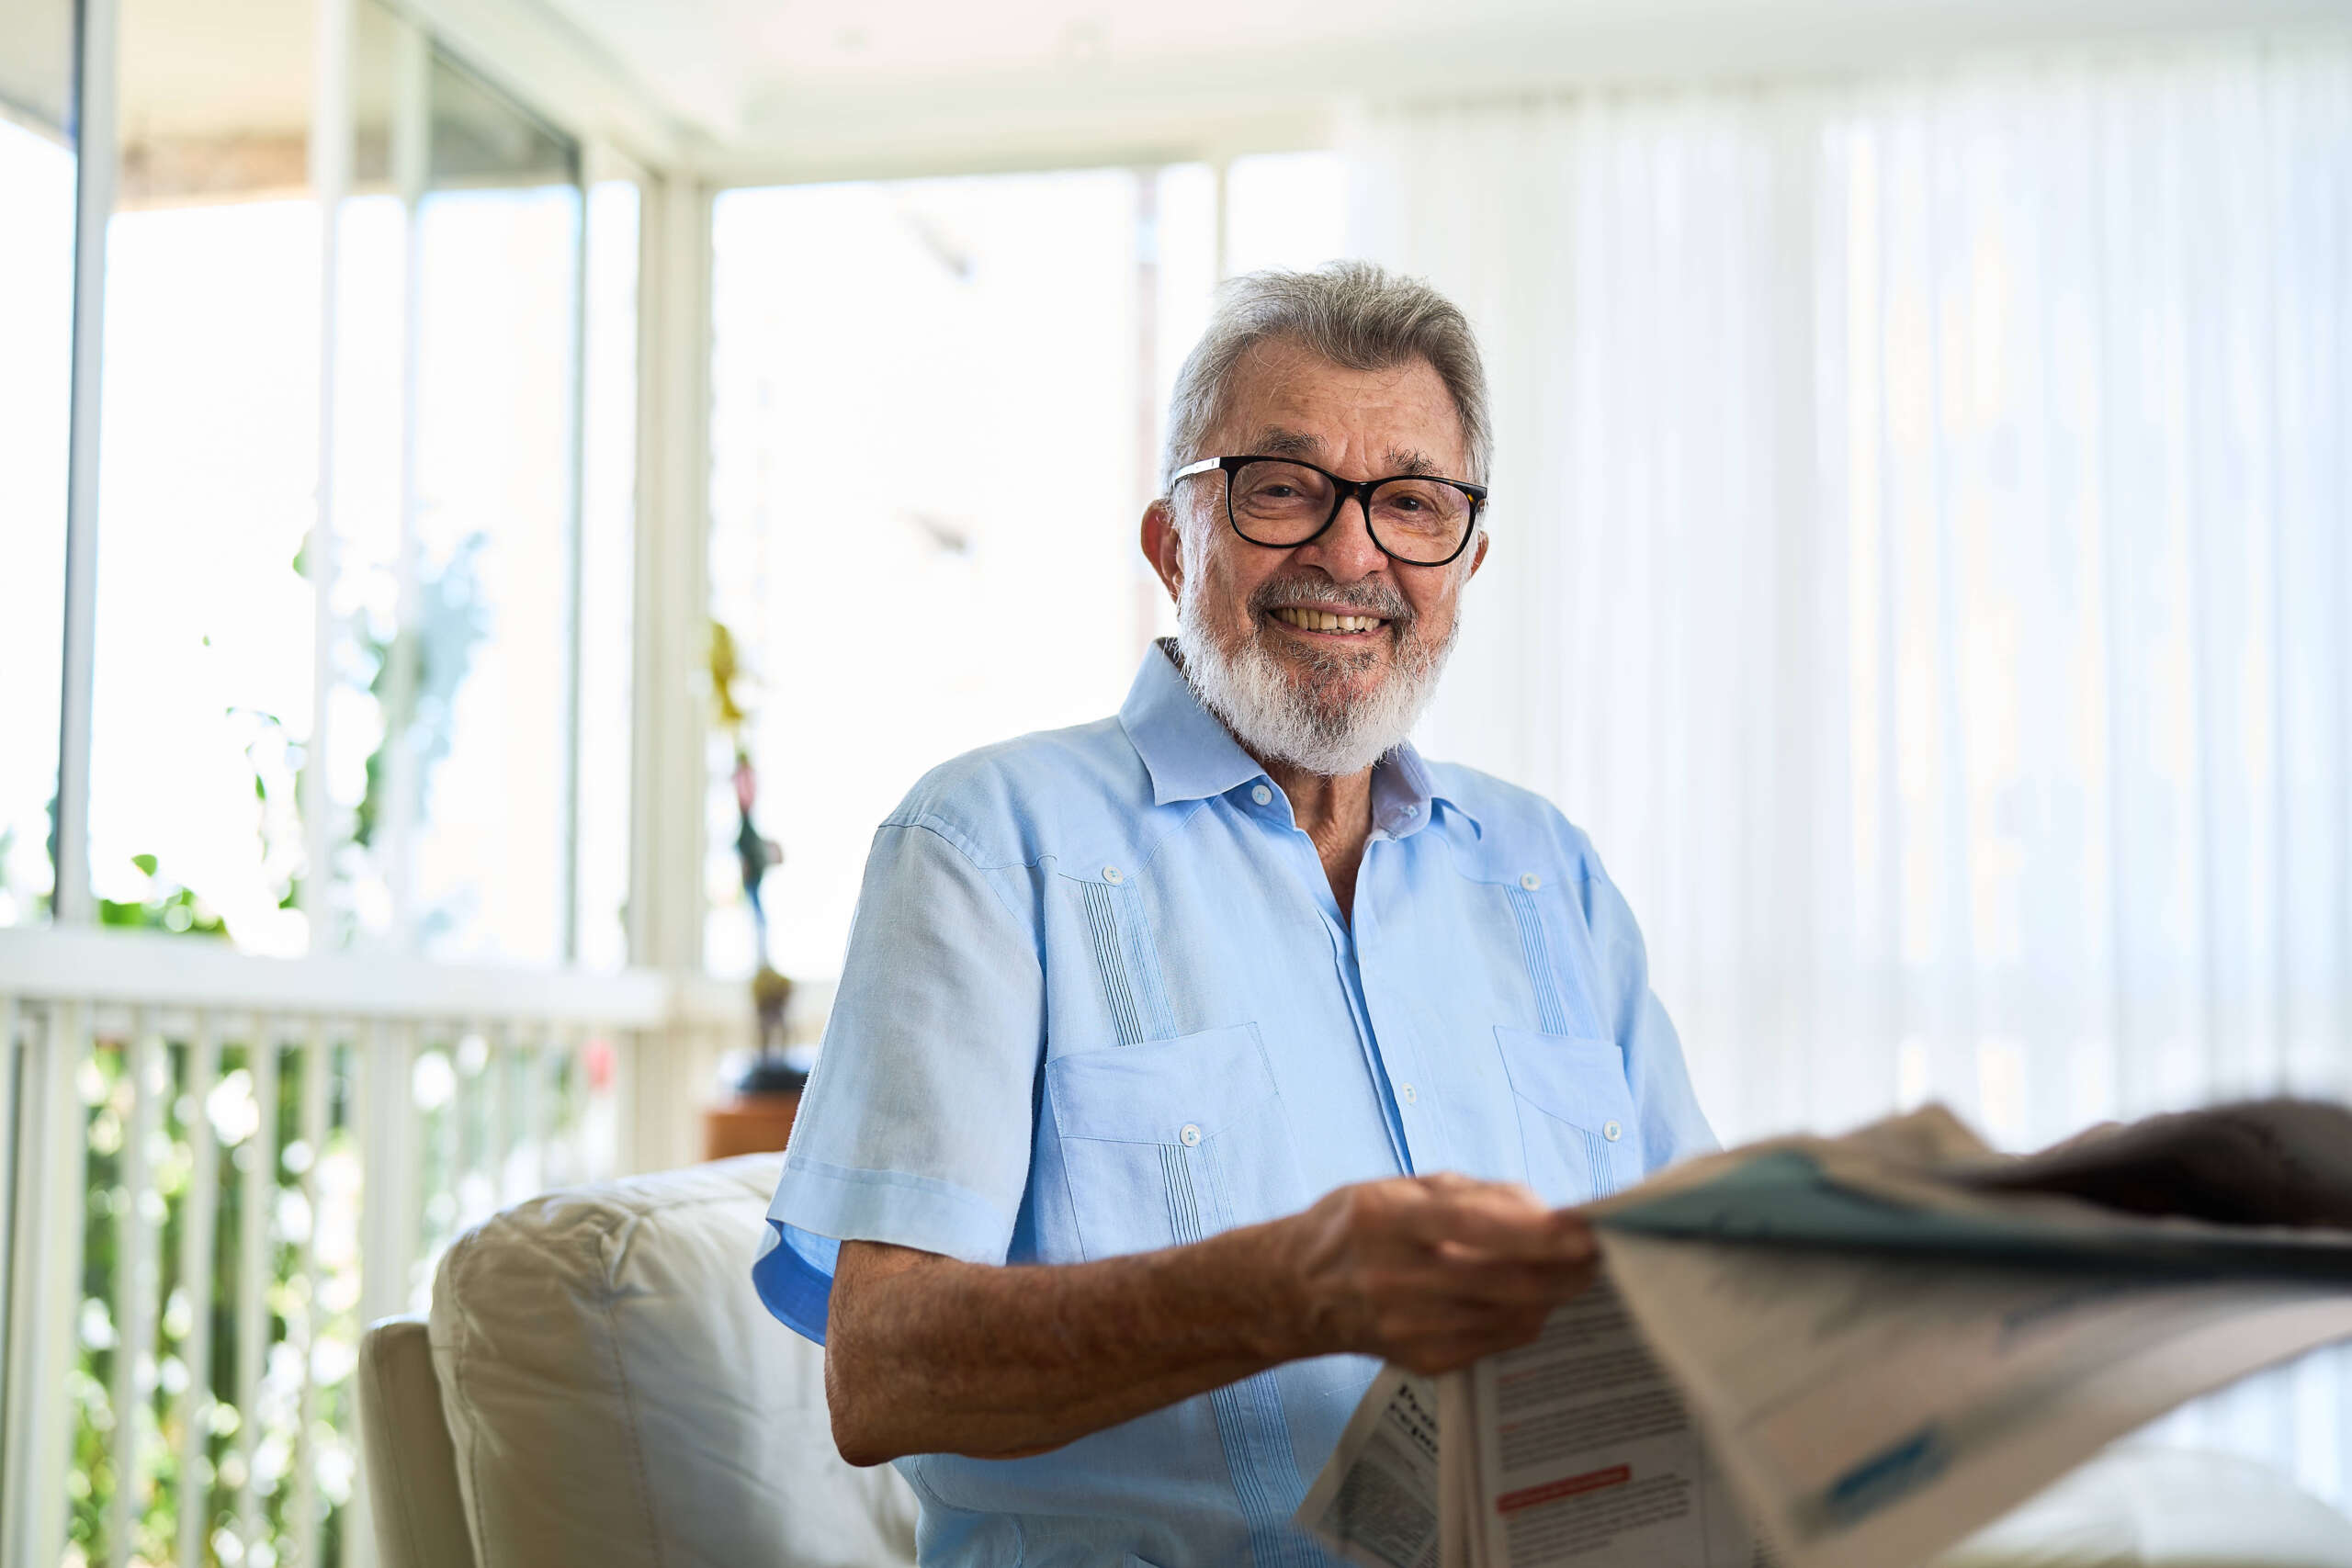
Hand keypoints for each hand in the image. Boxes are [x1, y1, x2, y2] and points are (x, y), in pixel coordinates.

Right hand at [1277, 1172, 1597, 1374]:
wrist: (1297, 1291)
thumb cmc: (1358, 1225)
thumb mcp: (1403, 1187)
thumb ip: (1475, 1195)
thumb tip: (1545, 1213)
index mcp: (1385, 1218)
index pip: (1471, 1225)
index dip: (1535, 1231)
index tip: (1585, 1229)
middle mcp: (1393, 1276)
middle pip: (1501, 1280)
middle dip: (1565, 1269)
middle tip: (1603, 1253)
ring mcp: (1406, 1326)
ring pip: (1508, 1315)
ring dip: (1553, 1294)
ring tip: (1577, 1273)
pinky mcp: (1420, 1360)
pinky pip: (1495, 1341)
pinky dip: (1525, 1318)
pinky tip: (1533, 1298)